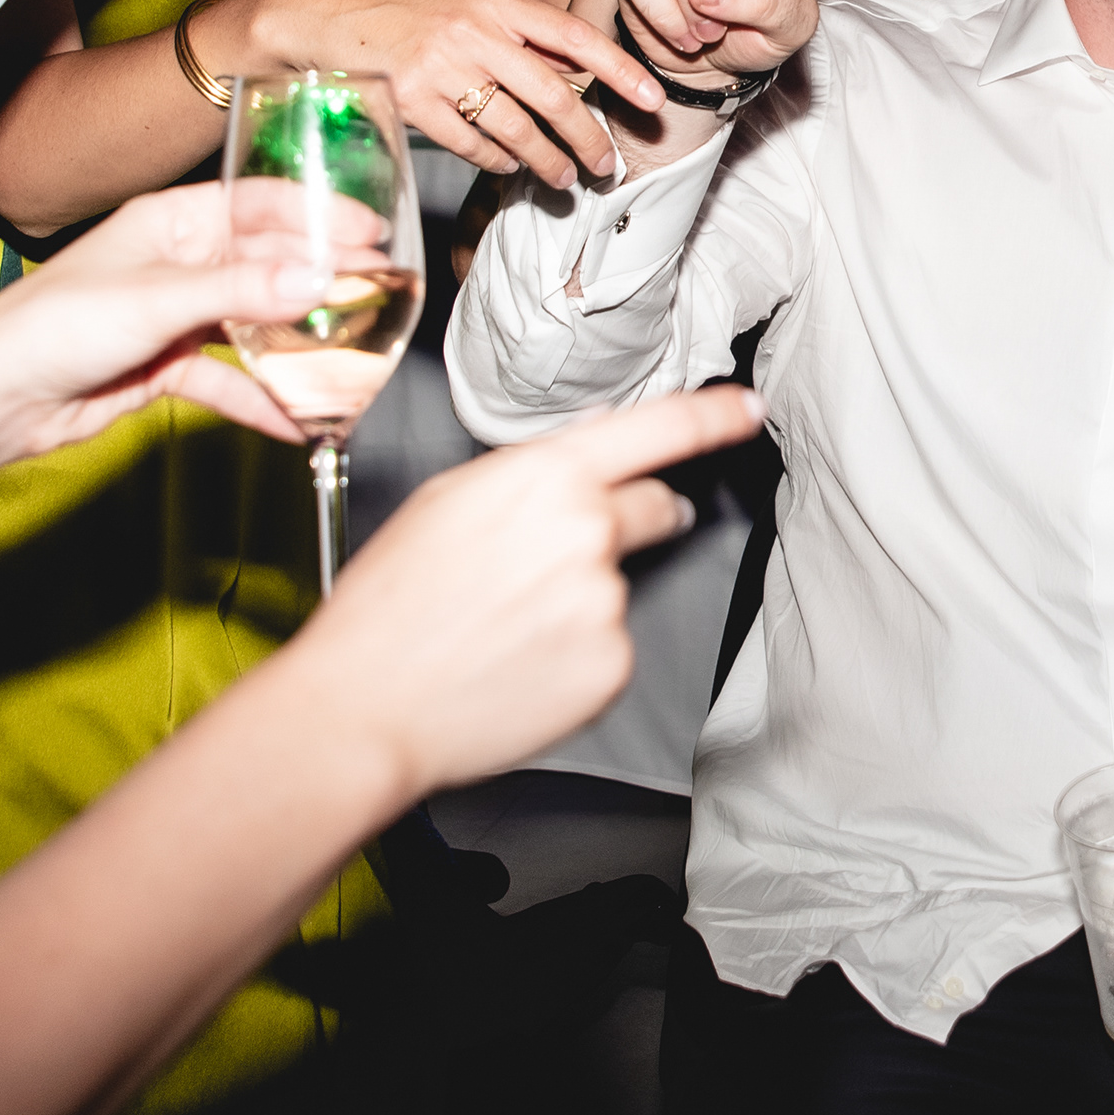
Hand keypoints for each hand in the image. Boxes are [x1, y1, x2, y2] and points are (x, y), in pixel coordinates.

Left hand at [0, 182, 339, 489]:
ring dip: (298, 344)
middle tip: (377, 299)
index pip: (261, 205)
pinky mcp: (166, 367)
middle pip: (266, 266)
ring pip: (254, 325)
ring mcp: (174, 317)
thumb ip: (239, 291)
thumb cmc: (51, 327)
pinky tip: (297, 418)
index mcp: (170, 222)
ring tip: (350, 360)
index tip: (371, 233)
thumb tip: (315, 278)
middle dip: (321, 284)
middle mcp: (178, 263)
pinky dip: (263, 399)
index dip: (318, 216)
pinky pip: (230, 380)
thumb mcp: (155, 299)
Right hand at [253, 0, 660, 185]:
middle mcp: (475, 33)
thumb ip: (513, 24)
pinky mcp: (413, 104)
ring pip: (517, 130)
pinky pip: (471, 145)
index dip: (620, 70)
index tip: (652, 99)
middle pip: (554, 97)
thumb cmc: (397, 2)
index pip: (574, 35)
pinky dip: (496, 161)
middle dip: (589, 139)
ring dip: (547, 162)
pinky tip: (507, 166)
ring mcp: (443, 70)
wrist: (319, 10)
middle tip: (607, 165)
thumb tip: (568, 67)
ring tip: (563, 177)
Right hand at [307, 385, 757, 796]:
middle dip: (636, 518)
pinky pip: (610, 647)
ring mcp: (606, 603)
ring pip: (619, 585)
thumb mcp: (449, 501)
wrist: (366, 704)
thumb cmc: (389, 604)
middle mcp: (588, 532)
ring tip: (504, 625)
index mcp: (544, 477)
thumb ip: (531, 470)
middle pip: (655, 506)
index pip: (659, 429)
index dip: (714, 415)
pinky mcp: (611, 667)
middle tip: (560, 558)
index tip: (747, 409)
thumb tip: (589, 445)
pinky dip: (577, 654)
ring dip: (583, 598)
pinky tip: (518, 663)